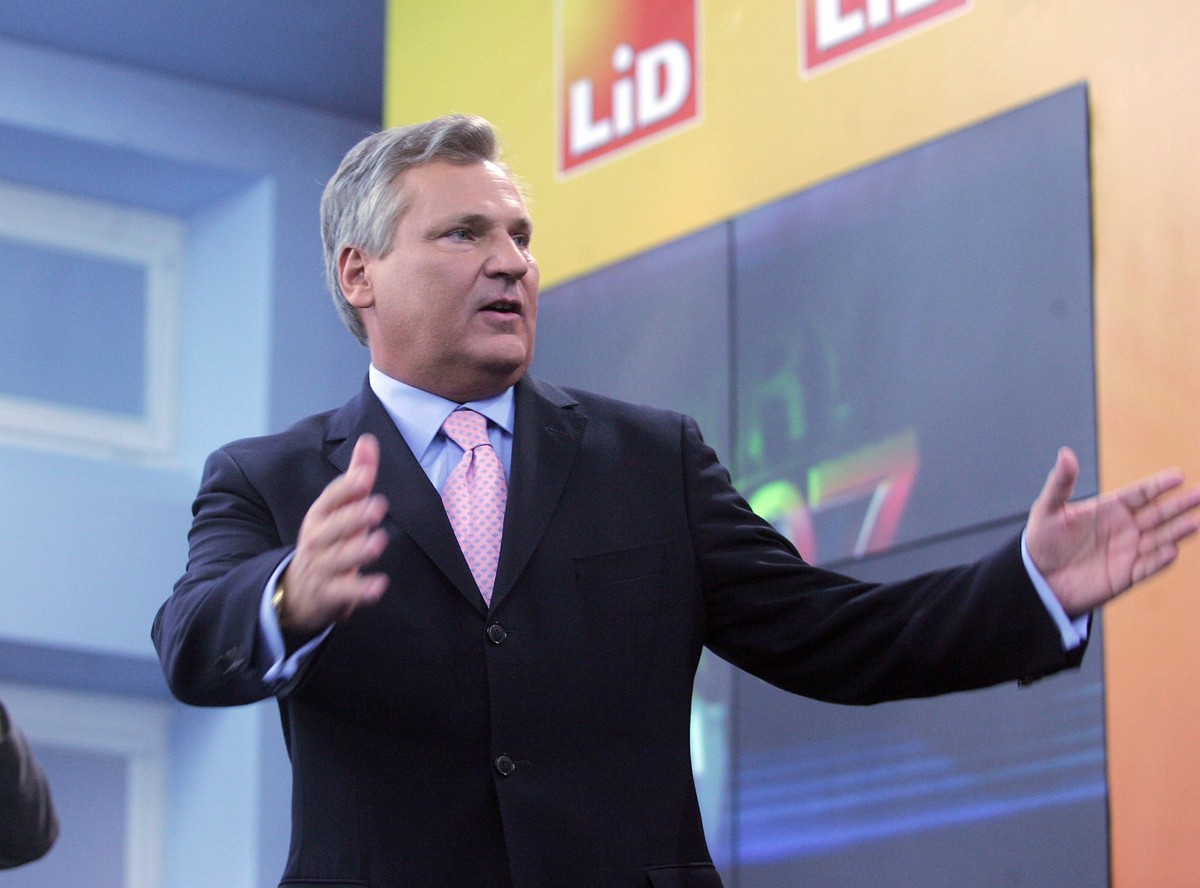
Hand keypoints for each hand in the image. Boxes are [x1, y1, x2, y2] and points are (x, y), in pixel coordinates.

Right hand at [279, 434, 389, 633]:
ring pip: (337, 560)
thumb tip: (368, 440)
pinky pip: (343, 593)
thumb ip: (356, 476)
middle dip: (353, 517)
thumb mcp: (338, 508)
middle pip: (332, 529)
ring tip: (378, 541)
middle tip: (377, 506)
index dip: (346, 488)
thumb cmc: (327, 540)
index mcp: (320, 516)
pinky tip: (379, 586)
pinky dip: (360, 591)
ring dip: (357, 551)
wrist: (296, 590)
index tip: (366, 476)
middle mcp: (317, 540)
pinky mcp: (329, 595)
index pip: (329, 500)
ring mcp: (321, 568)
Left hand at [1026, 447, 1199, 616]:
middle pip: (1158, 514)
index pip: (1140, 493)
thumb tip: (1065, 453)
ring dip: (1177, 531)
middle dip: (1179, 505)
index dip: (1158, 485)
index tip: (1179, 475)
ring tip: (1195, 522)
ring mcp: (1128, 551)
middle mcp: (1124, 528)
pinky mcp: (1126, 575)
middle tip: (1199, 494)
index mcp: (1109, 509)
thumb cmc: (1042, 541)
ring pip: (1159, 538)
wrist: (1039, 579)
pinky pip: (1147, 567)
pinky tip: (1171, 551)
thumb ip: (1060, 483)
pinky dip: (1159, 560)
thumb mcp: (1048, 509)